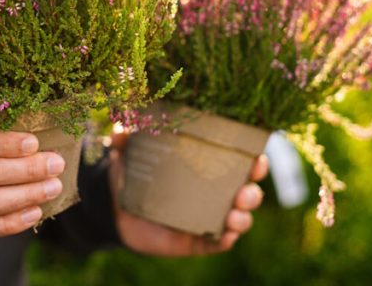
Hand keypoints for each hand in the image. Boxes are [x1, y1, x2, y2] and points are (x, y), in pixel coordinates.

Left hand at [108, 132, 268, 255]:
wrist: (114, 211)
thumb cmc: (131, 176)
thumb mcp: (128, 155)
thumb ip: (125, 140)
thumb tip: (122, 128)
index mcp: (204, 168)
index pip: (238, 163)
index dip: (253, 160)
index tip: (257, 156)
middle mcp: (212, 193)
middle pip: (246, 192)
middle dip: (253, 191)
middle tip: (246, 189)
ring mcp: (206, 218)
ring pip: (238, 219)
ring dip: (244, 216)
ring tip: (235, 214)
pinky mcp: (196, 241)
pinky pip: (217, 243)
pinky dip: (226, 239)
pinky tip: (226, 234)